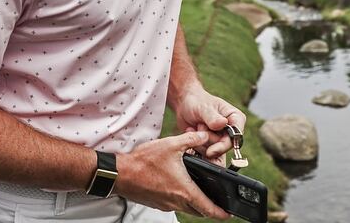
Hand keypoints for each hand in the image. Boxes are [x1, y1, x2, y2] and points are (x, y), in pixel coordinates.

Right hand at [114, 131, 229, 219]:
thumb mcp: (170, 145)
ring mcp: (165, 204)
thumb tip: (204, 136)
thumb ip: (191, 140)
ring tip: (197, 190)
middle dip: (209, 208)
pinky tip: (177, 185)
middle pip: (199, 211)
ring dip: (194, 203)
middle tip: (216, 203)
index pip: (208, 208)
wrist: (120, 173)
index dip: (221, 213)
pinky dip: (180, 198)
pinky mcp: (157, 203)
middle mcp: (176, 201)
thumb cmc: (143, 162)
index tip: (228, 214)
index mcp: (184, 190)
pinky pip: (173, 204)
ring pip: (186, 208)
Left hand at [174, 88, 245, 164]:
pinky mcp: (212, 144)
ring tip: (196, 127)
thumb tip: (223, 123)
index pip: (236, 137)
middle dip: (208, 140)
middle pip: (224, 146)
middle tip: (199, 126)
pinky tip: (193, 132)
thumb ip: (213, 117)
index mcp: (236, 117)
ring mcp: (221, 137)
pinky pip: (206, 152)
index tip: (211, 150)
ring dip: (201, 141)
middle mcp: (231, 129)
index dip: (224, 145)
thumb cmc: (196, 101)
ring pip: (214, 151)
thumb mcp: (204, 108)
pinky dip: (197, 145)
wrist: (184, 104)